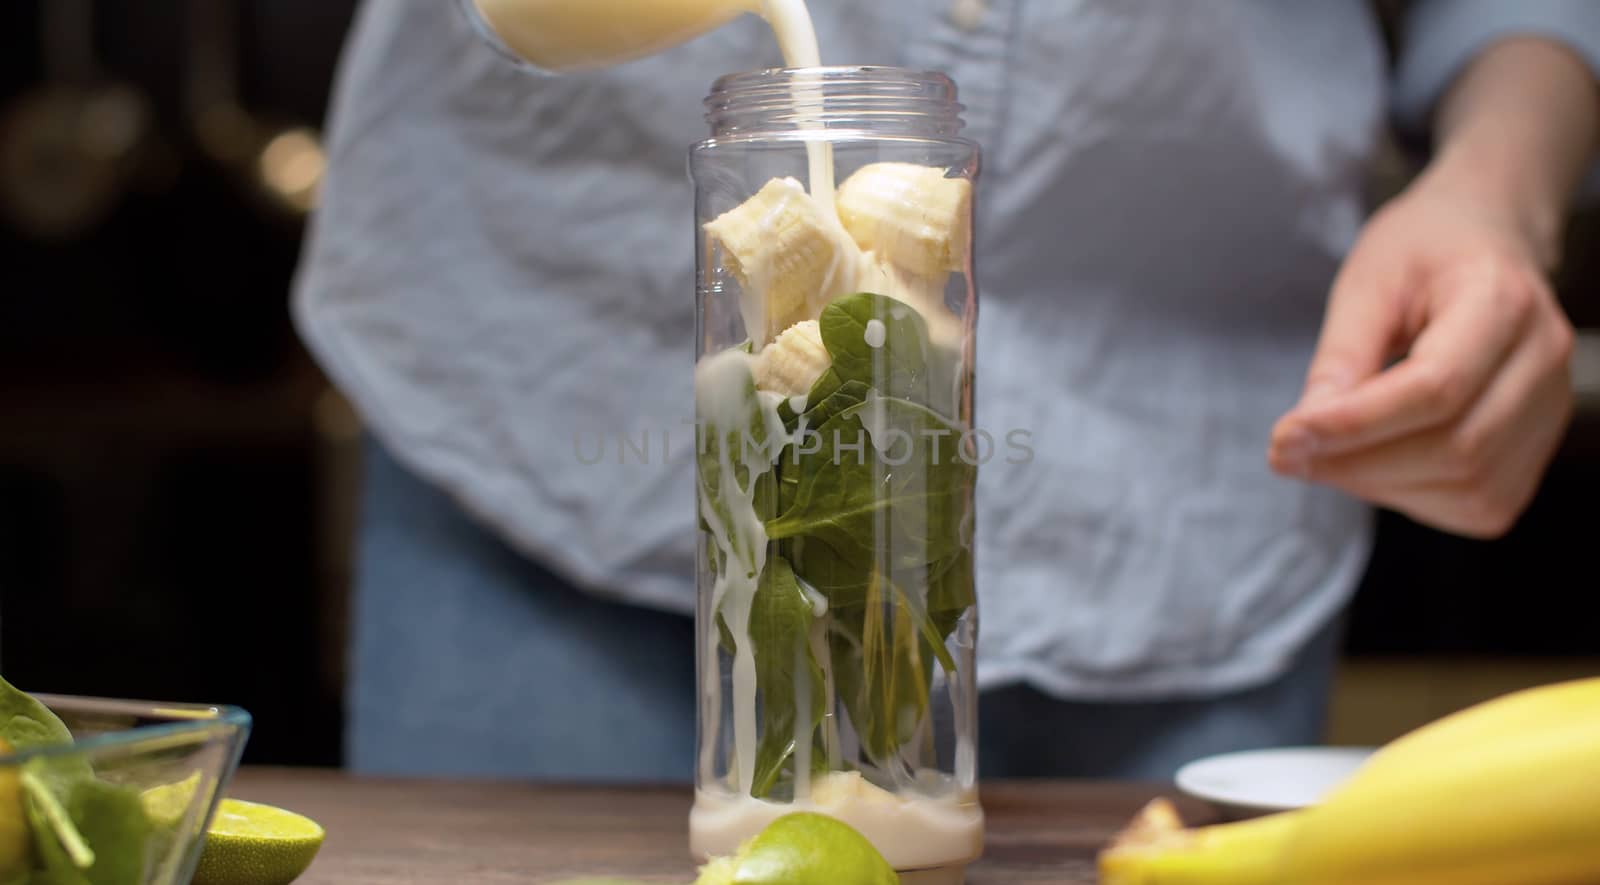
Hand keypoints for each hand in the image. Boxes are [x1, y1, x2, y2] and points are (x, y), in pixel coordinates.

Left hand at [1268, 170, 1575, 538]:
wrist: (1485, 240)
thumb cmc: (1424, 251)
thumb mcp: (1367, 282)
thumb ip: (1340, 358)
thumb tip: (1305, 434)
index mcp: (1502, 300)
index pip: (1435, 388)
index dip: (1354, 425)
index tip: (1284, 437)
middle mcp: (1542, 358)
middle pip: (1456, 448)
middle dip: (1358, 463)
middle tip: (1289, 452)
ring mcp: (1551, 408)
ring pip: (1469, 486)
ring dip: (1379, 485)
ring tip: (1325, 453)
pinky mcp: (1539, 446)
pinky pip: (1477, 502)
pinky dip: (1412, 496)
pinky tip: (1373, 462)